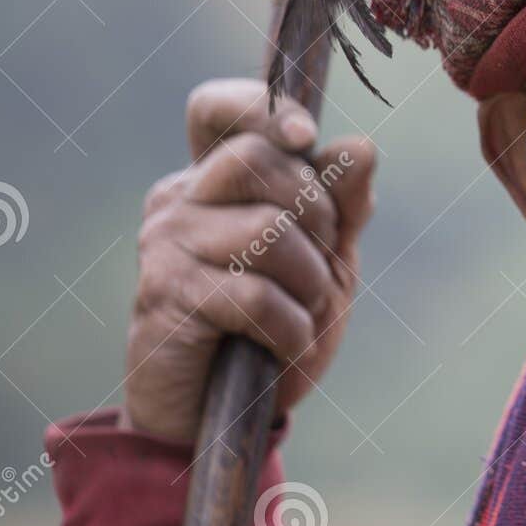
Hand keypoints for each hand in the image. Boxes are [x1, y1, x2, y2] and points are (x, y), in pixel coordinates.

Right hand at [122, 78, 374, 441]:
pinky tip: (282, 347)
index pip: (215, 108)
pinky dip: (291, 327)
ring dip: (310, 282)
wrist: (223, 418)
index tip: (306, 136)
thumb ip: (344, 206)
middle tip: (320, 266)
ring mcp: (164, 244)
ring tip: (301, 315)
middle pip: (258, 159)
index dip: (261, 108)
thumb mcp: (326, 263)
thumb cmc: (275, 330)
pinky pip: (256, 294)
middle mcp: (180, 200)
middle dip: (315, 213)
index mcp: (216, 180)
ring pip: (266, 229)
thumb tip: (361, 146)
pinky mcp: (164, 295)